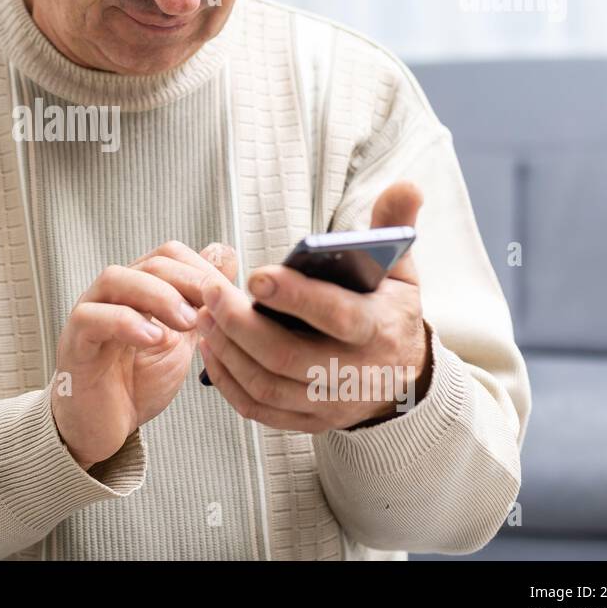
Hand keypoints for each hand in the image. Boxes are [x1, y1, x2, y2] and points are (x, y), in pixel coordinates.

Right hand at [52, 241, 237, 469]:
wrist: (104, 430)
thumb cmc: (137, 384)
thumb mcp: (182, 340)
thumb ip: (200, 301)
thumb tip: (226, 256)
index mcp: (139, 291)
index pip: (169, 256)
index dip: (202, 270)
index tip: (225, 297)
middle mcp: (112, 295)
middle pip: (150, 264)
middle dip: (189, 282)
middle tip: (211, 308)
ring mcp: (90, 314)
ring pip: (116, 279)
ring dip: (159, 295)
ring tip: (185, 323)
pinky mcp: (75, 342)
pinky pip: (92, 317)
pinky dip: (126, 322)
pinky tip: (153, 338)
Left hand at [196, 181, 432, 431]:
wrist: (404, 377)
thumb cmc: (389, 311)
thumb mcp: (402, 269)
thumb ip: (393, 225)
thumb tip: (404, 186)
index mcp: (379, 329)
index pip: (336, 315)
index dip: (295, 297)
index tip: (256, 276)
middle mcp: (354, 372)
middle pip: (287, 356)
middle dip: (240, 324)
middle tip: (209, 292)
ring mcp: (331, 403)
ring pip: (267, 385)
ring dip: (227, 352)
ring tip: (202, 316)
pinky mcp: (309, 422)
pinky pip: (260, 410)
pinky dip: (229, 383)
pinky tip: (212, 351)